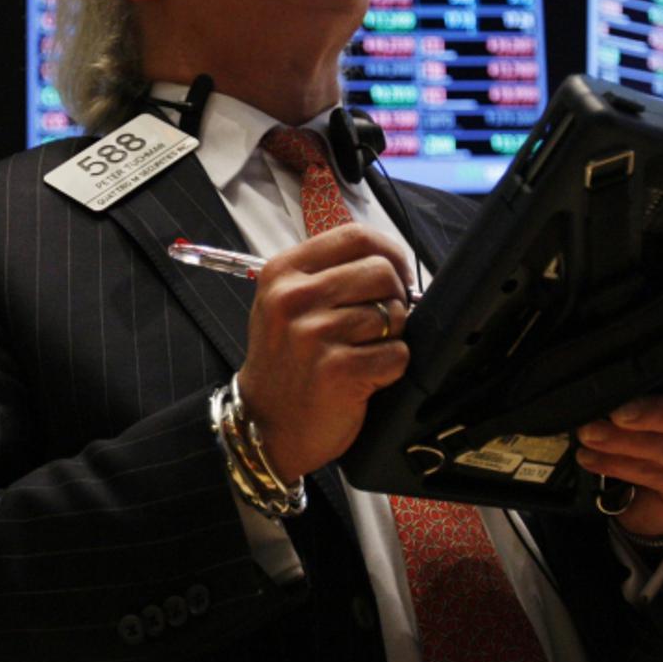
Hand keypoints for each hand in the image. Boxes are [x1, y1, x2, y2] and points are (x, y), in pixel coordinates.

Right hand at [239, 223, 412, 480]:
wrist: (264, 425)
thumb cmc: (285, 362)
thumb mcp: (286, 304)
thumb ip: (330, 274)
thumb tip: (394, 264)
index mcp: (283, 272)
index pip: (355, 236)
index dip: (390, 252)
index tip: (397, 274)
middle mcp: (294, 298)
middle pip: (382, 272)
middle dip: (394, 298)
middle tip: (378, 324)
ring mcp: (314, 334)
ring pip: (393, 314)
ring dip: (390, 337)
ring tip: (362, 354)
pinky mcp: (338, 370)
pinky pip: (397, 353)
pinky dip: (391, 368)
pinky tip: (364, 376)